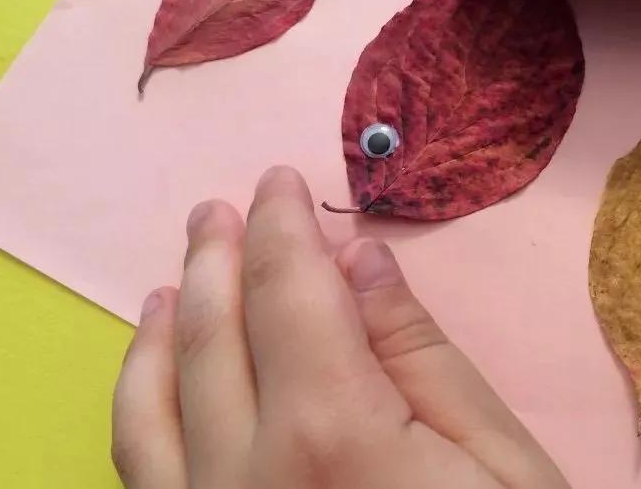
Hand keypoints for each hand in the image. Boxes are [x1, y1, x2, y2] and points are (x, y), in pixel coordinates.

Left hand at [112, 166, 569, 488]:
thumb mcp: (502, 464)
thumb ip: (422, 356)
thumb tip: (362, 261)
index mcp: (335, 437)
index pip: (289, 292)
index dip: (284, 226)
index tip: (282, 181)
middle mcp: (247, 479)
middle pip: (216, 332)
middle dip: (220, 255)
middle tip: (226, 206)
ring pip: (154, 398)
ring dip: (166, 320)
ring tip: (180, 267)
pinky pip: (141, 468)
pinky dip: (138, 399)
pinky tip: (152, 364)